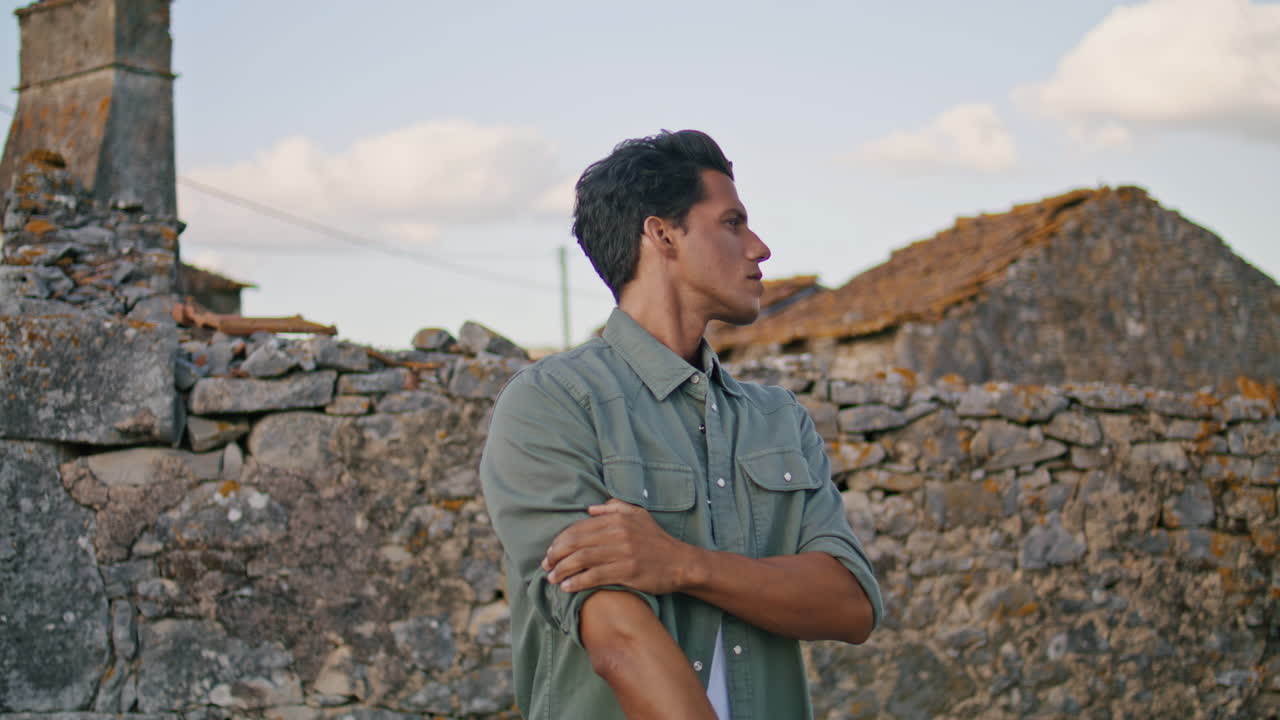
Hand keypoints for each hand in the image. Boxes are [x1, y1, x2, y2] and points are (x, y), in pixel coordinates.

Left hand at [542, 499, 698, 594]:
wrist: (681, 563)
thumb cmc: (657, 540)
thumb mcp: (639, 515)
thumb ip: (614, 509)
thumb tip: (590, 510)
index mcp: (617, 519)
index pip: (579, 528)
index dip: (560, 540)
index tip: (550, 552)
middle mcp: (618, 533)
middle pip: (576, 543)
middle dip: (556, 555)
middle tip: (546, 566)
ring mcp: (623, 552)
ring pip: (582, 559)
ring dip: (562, 570)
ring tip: (552, 578)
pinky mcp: (627, 571)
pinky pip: (595, 576)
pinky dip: (577, 582)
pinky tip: (567, 587)